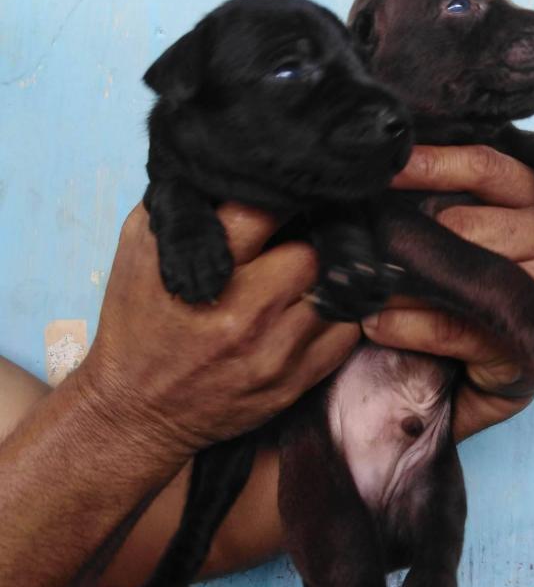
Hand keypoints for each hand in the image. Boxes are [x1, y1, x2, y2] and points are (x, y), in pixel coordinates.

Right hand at [76, 203, 359, 458]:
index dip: (280, 196)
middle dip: (307, 241)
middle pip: (312, 253)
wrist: (135, 411)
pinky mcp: (293, 383)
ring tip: (311, 272)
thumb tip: (225, 175)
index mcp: (208, 272)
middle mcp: (246, 314)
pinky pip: (344, 336)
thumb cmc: (137, 324)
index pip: (264, 211)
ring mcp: (275, 353)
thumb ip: (184, 210)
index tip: (286, 194)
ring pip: (335, 293)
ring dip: (326, 279)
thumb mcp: (139, 254)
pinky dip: (336, 316)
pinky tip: (317, 306)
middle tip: (300, 239)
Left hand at [361, 145, 533, 440]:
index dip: (429, 163)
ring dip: (395, 280)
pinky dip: (405, 325)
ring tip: (359, 282)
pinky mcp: (530, 341)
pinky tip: (374, 322)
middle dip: (401, 232)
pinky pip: (451, 325)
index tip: (381, 165)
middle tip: (354, 239)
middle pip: (461, 221)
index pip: (482, 165)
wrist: (492, 368)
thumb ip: (441, 197)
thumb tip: (383, 171)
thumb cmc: (470, 281)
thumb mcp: (463, 226)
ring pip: (456, 271)